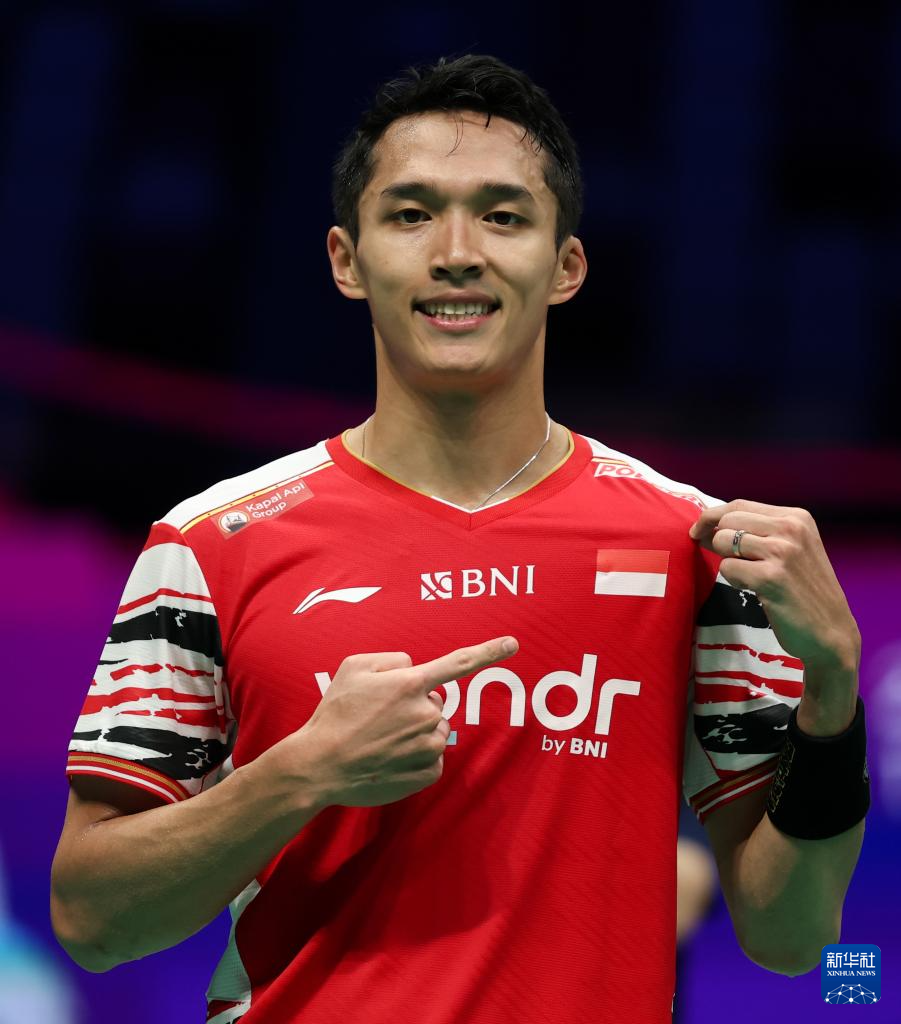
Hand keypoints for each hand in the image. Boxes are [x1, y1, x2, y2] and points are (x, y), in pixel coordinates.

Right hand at [287, 636, 518, 807]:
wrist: (319, 764)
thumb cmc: (334, 713)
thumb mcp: (353, 667)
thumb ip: (391, 660)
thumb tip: (414, 670)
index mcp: (410, 683)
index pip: (458, 663)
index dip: (488, 651)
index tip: (514, 643)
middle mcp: (425, 713)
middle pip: (435, 702)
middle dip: (415, 705)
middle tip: (379, 717)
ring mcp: (427, 745)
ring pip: (434, 730)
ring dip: (416, 732)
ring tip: (381, 740)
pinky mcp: (426, 773)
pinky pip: (432, 759)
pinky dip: (416, 758)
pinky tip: (389, 758)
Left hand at [689, 500, 859, 676]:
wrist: (831, 632)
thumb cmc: (805, 591)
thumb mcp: (791, 549)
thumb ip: (757, 532)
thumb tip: (708, 525)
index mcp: (796, 517)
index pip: (739, 505)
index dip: (712, 516)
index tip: (698, 529)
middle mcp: (791, 529)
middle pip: (727, 521)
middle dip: (716, 540)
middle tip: (725, 559)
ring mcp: (781, 552)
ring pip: (723, 542)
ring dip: (728, 562)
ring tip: (750, 577)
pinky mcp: (770, 577)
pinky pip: (727, 568)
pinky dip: (734, 580)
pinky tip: (755, 590)